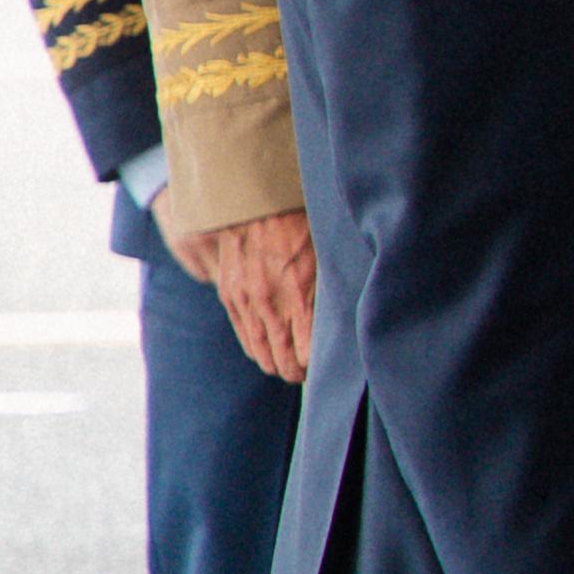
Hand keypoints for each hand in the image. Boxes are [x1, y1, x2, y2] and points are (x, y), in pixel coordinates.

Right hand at [202, 206, 317, 382]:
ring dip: (277, 363)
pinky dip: (259, 349)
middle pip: (284, 361)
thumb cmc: (301, 224)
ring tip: (291, 364)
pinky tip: (270, 350)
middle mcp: (271, 304)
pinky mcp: (230, 297)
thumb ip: (331, 290)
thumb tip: (343, 317)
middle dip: (298, 371)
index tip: (328, 365)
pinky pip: (245, 337)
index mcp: (300, 295)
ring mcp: (246, 303)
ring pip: (262, 354)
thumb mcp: (327, 255)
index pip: (308, 354)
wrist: (255, 202)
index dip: (318, 365)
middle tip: (309, 371)